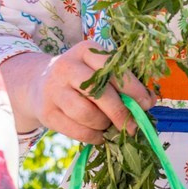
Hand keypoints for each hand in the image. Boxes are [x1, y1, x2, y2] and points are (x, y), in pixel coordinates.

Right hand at [26, 45, 147, 142]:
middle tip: (132, 126)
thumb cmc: (83, 79)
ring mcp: (53, 89)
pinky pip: (78, 131)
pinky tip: (98, 134)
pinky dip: (94, 137)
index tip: (145, 104)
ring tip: (108, 125)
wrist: (38, 83)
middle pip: (100, 94)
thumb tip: (149, 101)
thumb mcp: (101, 72)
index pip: (113, 70)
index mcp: (85, 51)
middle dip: (121, 113)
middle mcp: (66, 67)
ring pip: (87, 114)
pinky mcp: (46, 112)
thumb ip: (126, 84)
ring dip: (104, 125)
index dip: (133, 89)